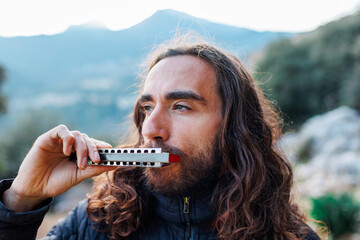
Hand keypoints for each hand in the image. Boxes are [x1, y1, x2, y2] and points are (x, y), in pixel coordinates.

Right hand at [2, 125, 116, 211]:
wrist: (35, 189)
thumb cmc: (57, 182)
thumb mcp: (79, 176)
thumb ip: (95, 169)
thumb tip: (115, 165)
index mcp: (78, 152)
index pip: (93, 144)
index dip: (102, 146)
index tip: (112, 152)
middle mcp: (70, 144)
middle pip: (87, 139)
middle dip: (94, 149)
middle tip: (96, 161)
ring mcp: (59, 141)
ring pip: (77, 134)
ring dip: (82, 147)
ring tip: (80, 163)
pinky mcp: (47, 138)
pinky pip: (61, 130)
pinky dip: (68, 138)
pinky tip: (67, 152)